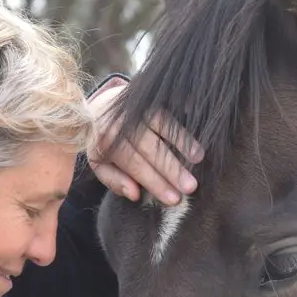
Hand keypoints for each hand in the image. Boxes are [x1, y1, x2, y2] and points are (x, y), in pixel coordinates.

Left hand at [86, 77, 202, 205]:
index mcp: (106, 141)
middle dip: (172, 168)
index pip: (134, 164)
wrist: (98, 104)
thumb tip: (135, 195)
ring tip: (199, 159)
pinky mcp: (150, 97)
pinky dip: (183, 121)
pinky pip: (169, 109)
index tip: (174, 199)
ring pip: (162, 125)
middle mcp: (121, 122)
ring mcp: (137, 106)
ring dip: (183, 141)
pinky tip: (198, 132)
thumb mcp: (99, 164)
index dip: (155, 182)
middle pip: (150, 147)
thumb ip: (114, 181)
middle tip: (191, 186)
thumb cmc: (103, 142)